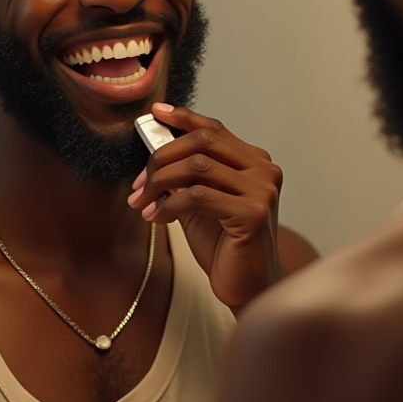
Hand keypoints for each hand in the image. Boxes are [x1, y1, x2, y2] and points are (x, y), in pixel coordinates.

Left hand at [127, 102, 283, 307]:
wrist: (248, 287)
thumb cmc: (225, 246)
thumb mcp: (200, 203)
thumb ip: (185, 176)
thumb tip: (154, 150)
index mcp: (255, 163)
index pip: (215, 130)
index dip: (183, 118)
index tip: (155, 114)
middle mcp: (264, 171)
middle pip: (203, 143)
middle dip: (161, 158)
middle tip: (138, 183)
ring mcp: (262, 191)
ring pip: (197, 166)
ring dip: (159, 182)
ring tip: (141, 202)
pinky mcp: (253, 214)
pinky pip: (198, 196)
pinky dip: (168, 205)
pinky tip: (156, 217)